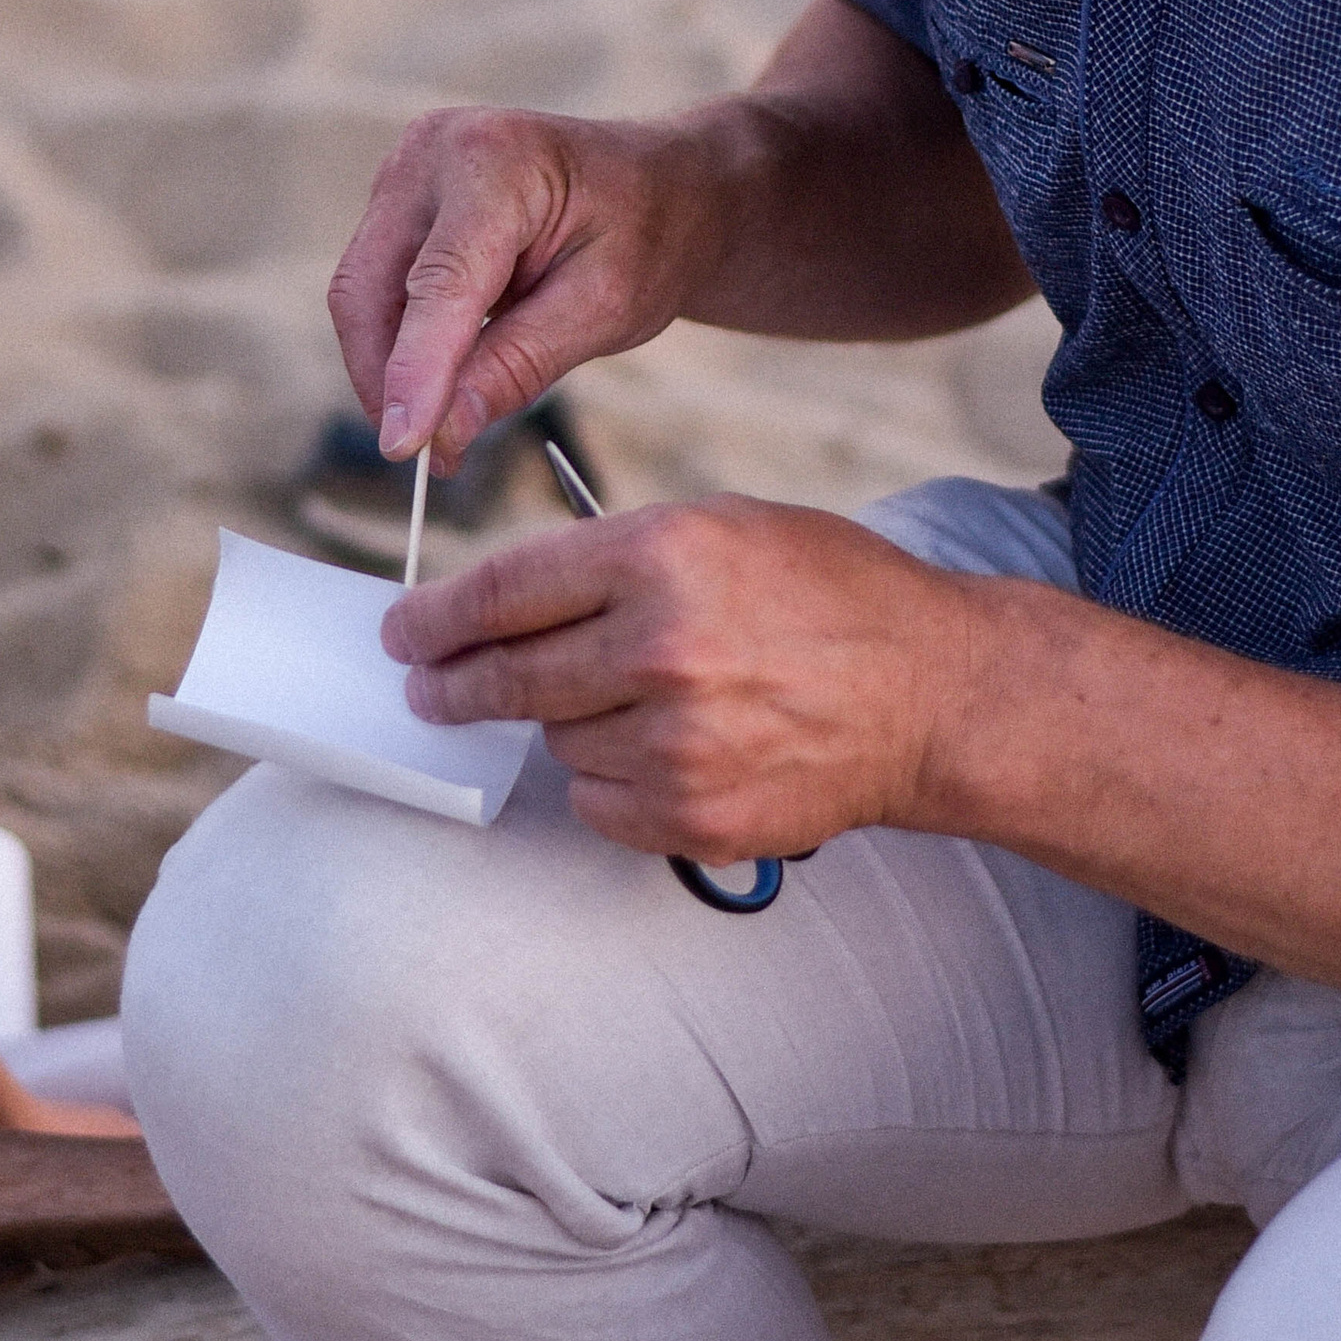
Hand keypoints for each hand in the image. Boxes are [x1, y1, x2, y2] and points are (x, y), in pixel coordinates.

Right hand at [328, 104, 717, 467]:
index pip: (437, 283)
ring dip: (388, 368)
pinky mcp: (398, 202)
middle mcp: (432, 152)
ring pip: (362, 293)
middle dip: (386, 379)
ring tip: (439, 431)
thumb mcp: (604, 309)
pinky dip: (399, 342)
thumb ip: (519, 365)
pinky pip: (376, 286)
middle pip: (369, 287)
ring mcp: (407, 172)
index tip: (405, 446)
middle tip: (423, 454)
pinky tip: (438, 385)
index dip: (414, 370)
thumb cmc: (647, 232)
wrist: (659, 185)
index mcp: (496, 162)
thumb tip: (443, 431)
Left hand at [382, 497, 981, 863]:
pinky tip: (654, 749)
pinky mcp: (692, 814)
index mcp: (660, 557)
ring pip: (554, 740)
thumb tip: (501, 600)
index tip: (407, 633)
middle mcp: (660, 649)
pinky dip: (607, 778)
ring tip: (622, 702)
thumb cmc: (831, 596)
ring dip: (562, 723)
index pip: (502, 594)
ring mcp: (676, 741)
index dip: (436, 618)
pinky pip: (597, 800)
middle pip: (506, 676)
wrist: (933, 695)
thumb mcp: (721, 526)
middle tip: (430, 687)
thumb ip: (610, 556)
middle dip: (453, 683)